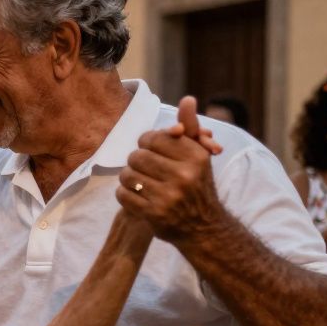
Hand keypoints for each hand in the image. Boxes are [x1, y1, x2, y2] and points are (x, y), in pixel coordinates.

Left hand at [117, 96, 227, 243]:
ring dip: (128, 178)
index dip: (147, 143)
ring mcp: (168, 196)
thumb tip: (187, 99)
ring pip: (127, 175)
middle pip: (137, 156)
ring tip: (140, 182)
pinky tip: (136, 196)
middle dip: (136, 161)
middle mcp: (184, 175)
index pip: (153, 138)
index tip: (152, 150)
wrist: (203, 226)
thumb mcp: (198, 154)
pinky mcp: (153, 214)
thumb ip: (190, 127)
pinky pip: (123, 195)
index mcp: (195, 157)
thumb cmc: (196, 184)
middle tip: (143, 167)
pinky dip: (125, 194)